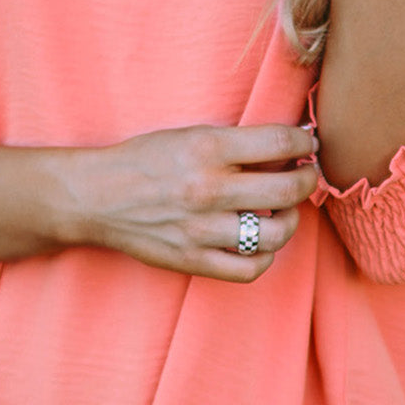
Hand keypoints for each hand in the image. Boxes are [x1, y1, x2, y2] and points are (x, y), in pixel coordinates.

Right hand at [74, 123, 319, 282]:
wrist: (96, 197)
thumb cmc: (144, 161)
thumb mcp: (189, 135)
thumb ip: (235, 143)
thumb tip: (288, 147)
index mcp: (207, 148)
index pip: (279, 142)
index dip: (304, 141)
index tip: (306, 143)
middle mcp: (208, 188)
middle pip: (288, 190)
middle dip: (308, 179)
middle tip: (306, 175)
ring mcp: (201, 229)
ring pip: (276, 233)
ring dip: (291, 221)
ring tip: (285, 211)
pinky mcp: (192, 260)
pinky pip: (249, 269)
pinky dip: (265, 257)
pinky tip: (262, 242)